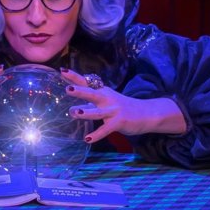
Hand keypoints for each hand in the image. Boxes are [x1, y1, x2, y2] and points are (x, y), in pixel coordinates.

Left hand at [62, 67, 185, 142]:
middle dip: (80, 91)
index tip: (62, 70)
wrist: (147, 113)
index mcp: (103, 92)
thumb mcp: (108, 99)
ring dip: (86, 112)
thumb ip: (93, 98)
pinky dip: (96, 135)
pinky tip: (87, 139)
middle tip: (67, 89)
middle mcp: (107, 99)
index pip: (87, 82)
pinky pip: (106, 130)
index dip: (75, 77)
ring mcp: (114, 111)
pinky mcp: (119, 123)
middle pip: (92, 93)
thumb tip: (76, 101)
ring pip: (98, 112)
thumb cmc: (123, 107)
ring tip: (74, 112)